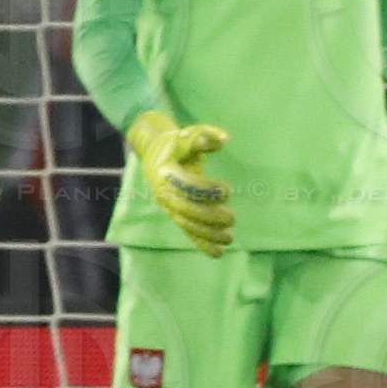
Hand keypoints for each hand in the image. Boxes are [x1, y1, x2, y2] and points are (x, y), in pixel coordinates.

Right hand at [127, 111, 233, 256]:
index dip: (206, 189)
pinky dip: (202, 244)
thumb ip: (204, 135)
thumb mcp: (186, 134)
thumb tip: (223, 140)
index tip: (227, 190)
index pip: (185, 185)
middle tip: (231, 218)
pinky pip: (187, 232)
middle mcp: (163, 192)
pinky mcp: (175, 215)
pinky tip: (218, 253)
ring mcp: (169, 206)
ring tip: (229, 238)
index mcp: (165, 172)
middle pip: (185, 209)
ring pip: (187, 224)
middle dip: (209, 216)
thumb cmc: (175, 144)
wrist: (155, 154)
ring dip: (208, 234)